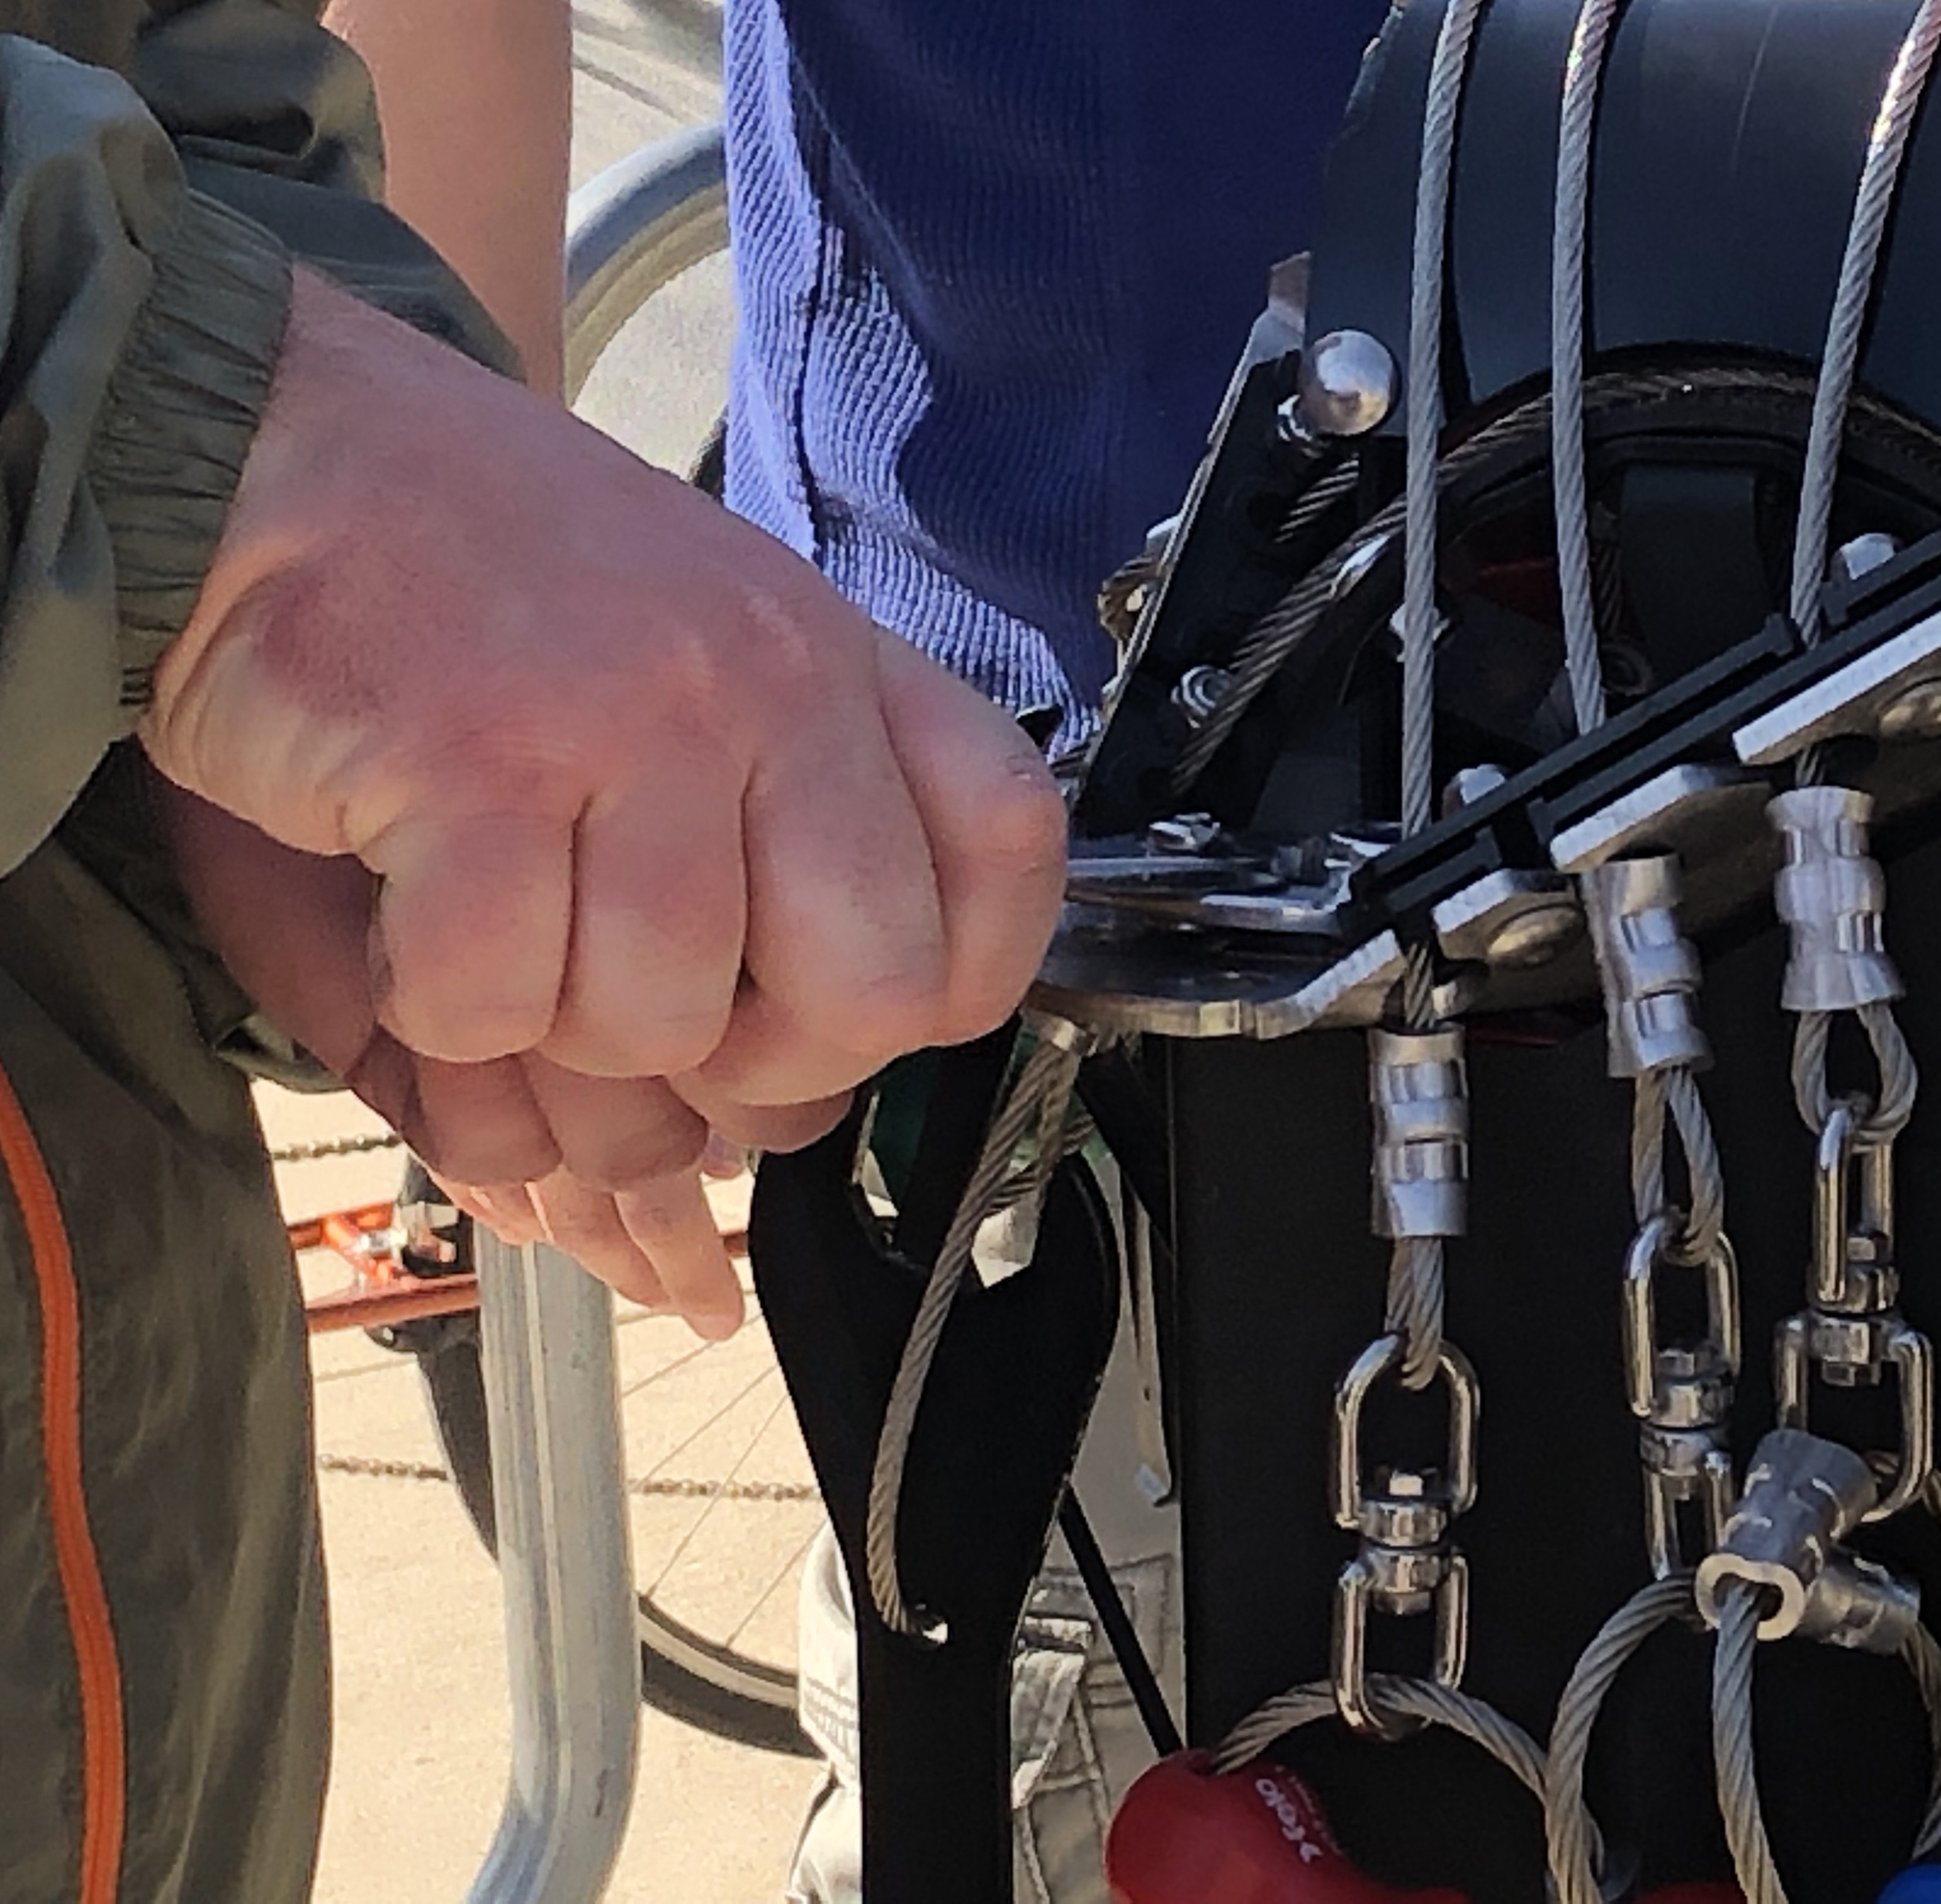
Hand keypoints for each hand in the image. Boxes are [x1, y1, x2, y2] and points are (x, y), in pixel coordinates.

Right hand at [152, 274, 1066, 1331]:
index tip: (853, 1010)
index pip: (1010, 850)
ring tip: (495, 905)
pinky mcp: (475, 766)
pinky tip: (406, 899)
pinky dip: (434, 996)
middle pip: (866, 997)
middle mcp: (764, 681)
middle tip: (646, 1000)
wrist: (281, 453)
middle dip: (756, 1062)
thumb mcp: (708, 651)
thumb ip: (814, 800)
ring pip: (661, 1023)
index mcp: (835, 659)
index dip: (955, 981)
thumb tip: (875, 1019)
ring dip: (556, 1018)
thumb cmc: (487, 584)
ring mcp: (631, 719)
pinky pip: (494, 1004)